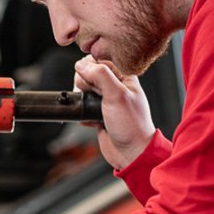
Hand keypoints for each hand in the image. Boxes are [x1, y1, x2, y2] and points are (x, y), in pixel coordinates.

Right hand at [74, 55, 155, 169]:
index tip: (90, 78)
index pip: (100, 61)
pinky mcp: (98, 114)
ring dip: (82, 98)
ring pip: (84, 90)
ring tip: (90, 108)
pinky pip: (83, 106)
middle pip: (89, 74)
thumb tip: (82, 65)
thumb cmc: (132, 125)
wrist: (131, 153)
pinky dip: (82, 112)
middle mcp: (116, 87)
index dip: (91, 67)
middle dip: (84, 83)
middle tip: (92, 95)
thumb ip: (100, 76)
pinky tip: (89, 119)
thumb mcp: (117, 96)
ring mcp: (106, 101)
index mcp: (125, 77)